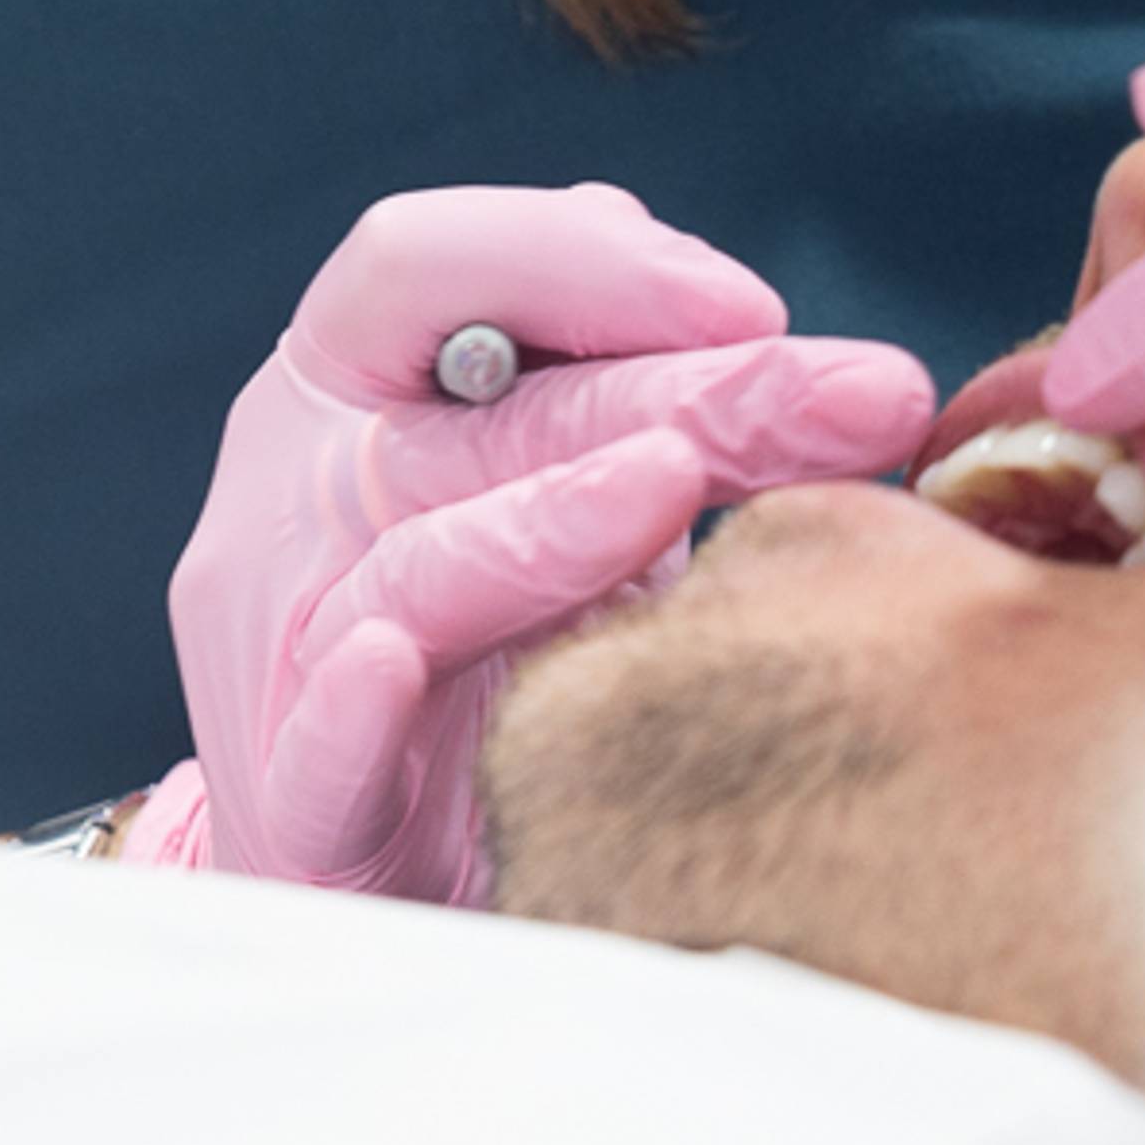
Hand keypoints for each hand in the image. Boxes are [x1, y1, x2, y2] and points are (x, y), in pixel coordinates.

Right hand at [129, 181, 931, 904]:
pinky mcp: (295, 804)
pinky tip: (388, 662)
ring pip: (414, 562)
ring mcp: (283, 644)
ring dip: (549, 518)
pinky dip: (352, 701)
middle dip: (680, 389)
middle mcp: (296, 489)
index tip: (754, 302)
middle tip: (861, 395)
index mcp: (346, 387)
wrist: (378, 881)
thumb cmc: (486, 648)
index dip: (580, 263)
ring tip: (677, 484)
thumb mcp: (546, 484)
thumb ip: (604, 379)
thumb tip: (710, 285)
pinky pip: (317, 743)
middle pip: (476, 414)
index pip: (421, 263)